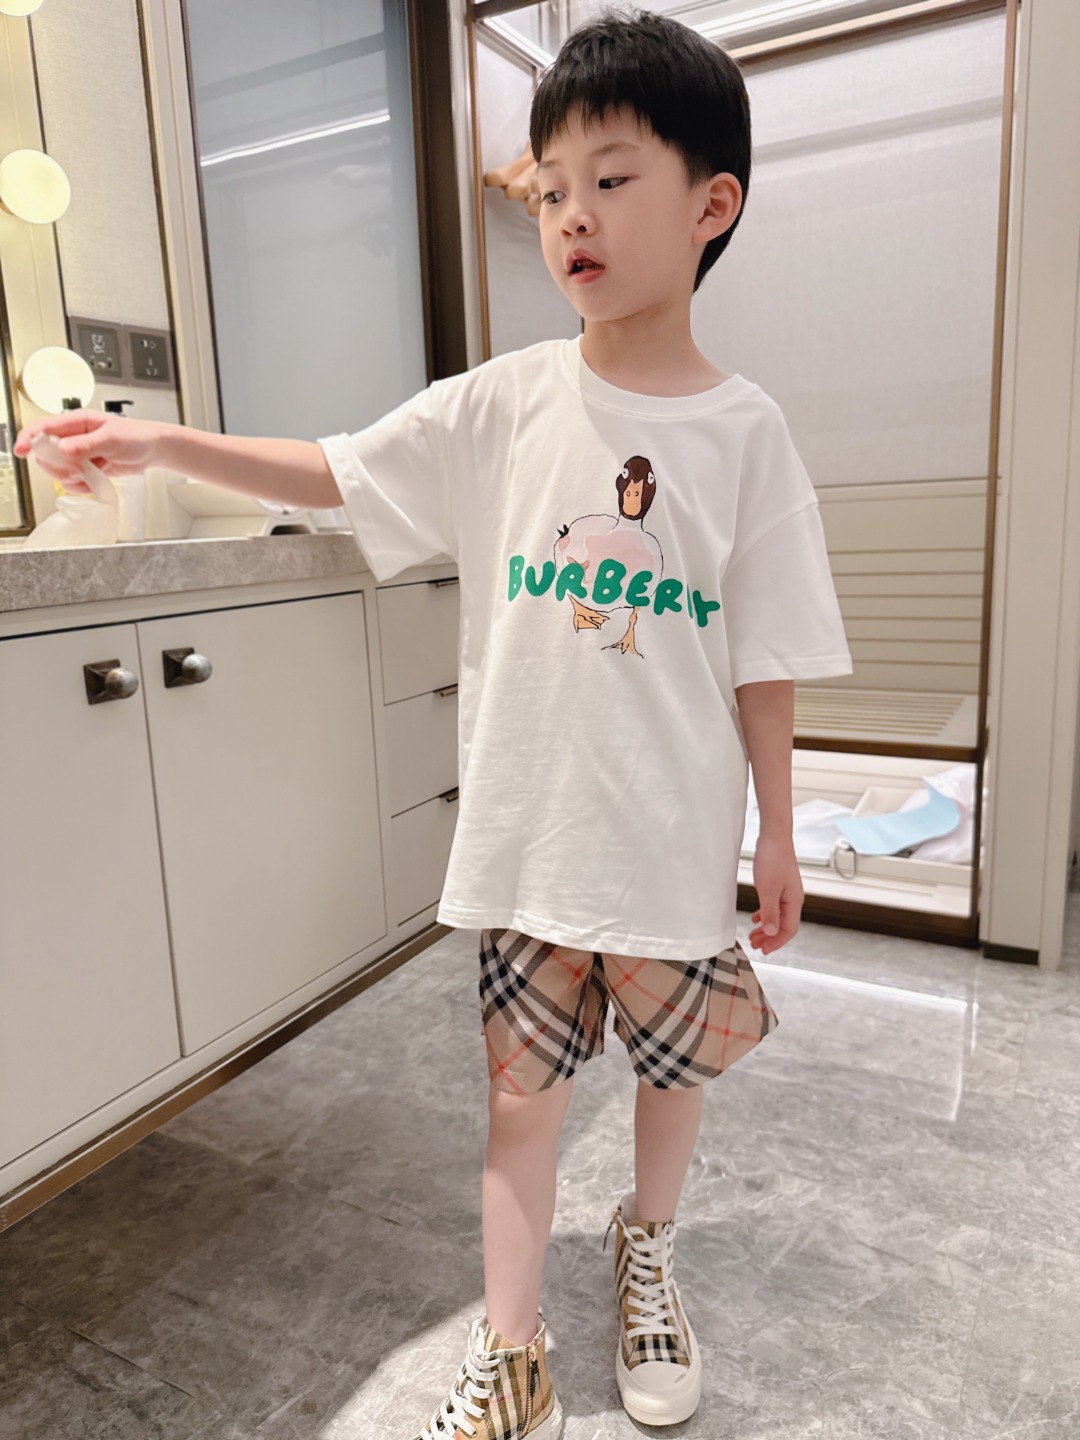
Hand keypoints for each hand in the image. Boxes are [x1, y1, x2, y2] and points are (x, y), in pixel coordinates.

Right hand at [13, 410, 165, 492]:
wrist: (152, 449)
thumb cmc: (136, 436)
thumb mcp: (112, 439)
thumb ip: (87, 445)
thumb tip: (63, 449)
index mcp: (76, 422)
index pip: (43, 427)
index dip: (29, 438)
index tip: (21, 451)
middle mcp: (73, 437)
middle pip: (46, 453)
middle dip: (58, 466)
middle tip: (80, 469)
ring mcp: (78, 454)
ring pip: (57, 470)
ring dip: (71, 477)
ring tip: (92, 474)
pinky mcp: (85, 468)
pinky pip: (72, 481)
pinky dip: (81, 486)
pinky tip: (94, 482)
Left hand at [748, 833, 803, 954]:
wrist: (774, 836)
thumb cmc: (772, 859)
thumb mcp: (767, 888)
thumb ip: (770, 912)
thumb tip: (771, 933)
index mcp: (794, 901)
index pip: (789, 930)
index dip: (776, 942)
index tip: (763, 951)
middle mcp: (794, 899)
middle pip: (784, 926)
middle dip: (770, 938)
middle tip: (755, 945)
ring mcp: (787, 892)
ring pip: (778, 917)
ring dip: (767, 928)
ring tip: (753, 935)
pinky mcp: (780, 885)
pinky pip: (775, 906)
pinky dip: (766, 915)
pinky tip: (756, 918)